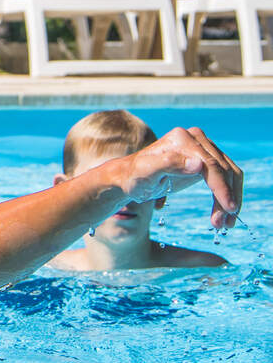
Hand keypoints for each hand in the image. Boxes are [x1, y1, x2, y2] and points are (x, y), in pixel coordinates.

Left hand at [119, 126, 243, 229]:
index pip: (210, 165)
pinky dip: (228, 195)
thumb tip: (198, 164)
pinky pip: (226, 177)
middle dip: (227, 198)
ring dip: (231, 199)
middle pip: (224, 170)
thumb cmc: (135, 177)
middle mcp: (196, 139)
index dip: (222, 188)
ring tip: (226, 223)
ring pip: (230, 174)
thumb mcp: (146, 172)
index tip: (229, 210)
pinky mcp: (207, 160)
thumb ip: (168, 164)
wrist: (130, 177)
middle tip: (224, 223)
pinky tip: (223, 214)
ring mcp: (203, 148)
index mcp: (183, 140)